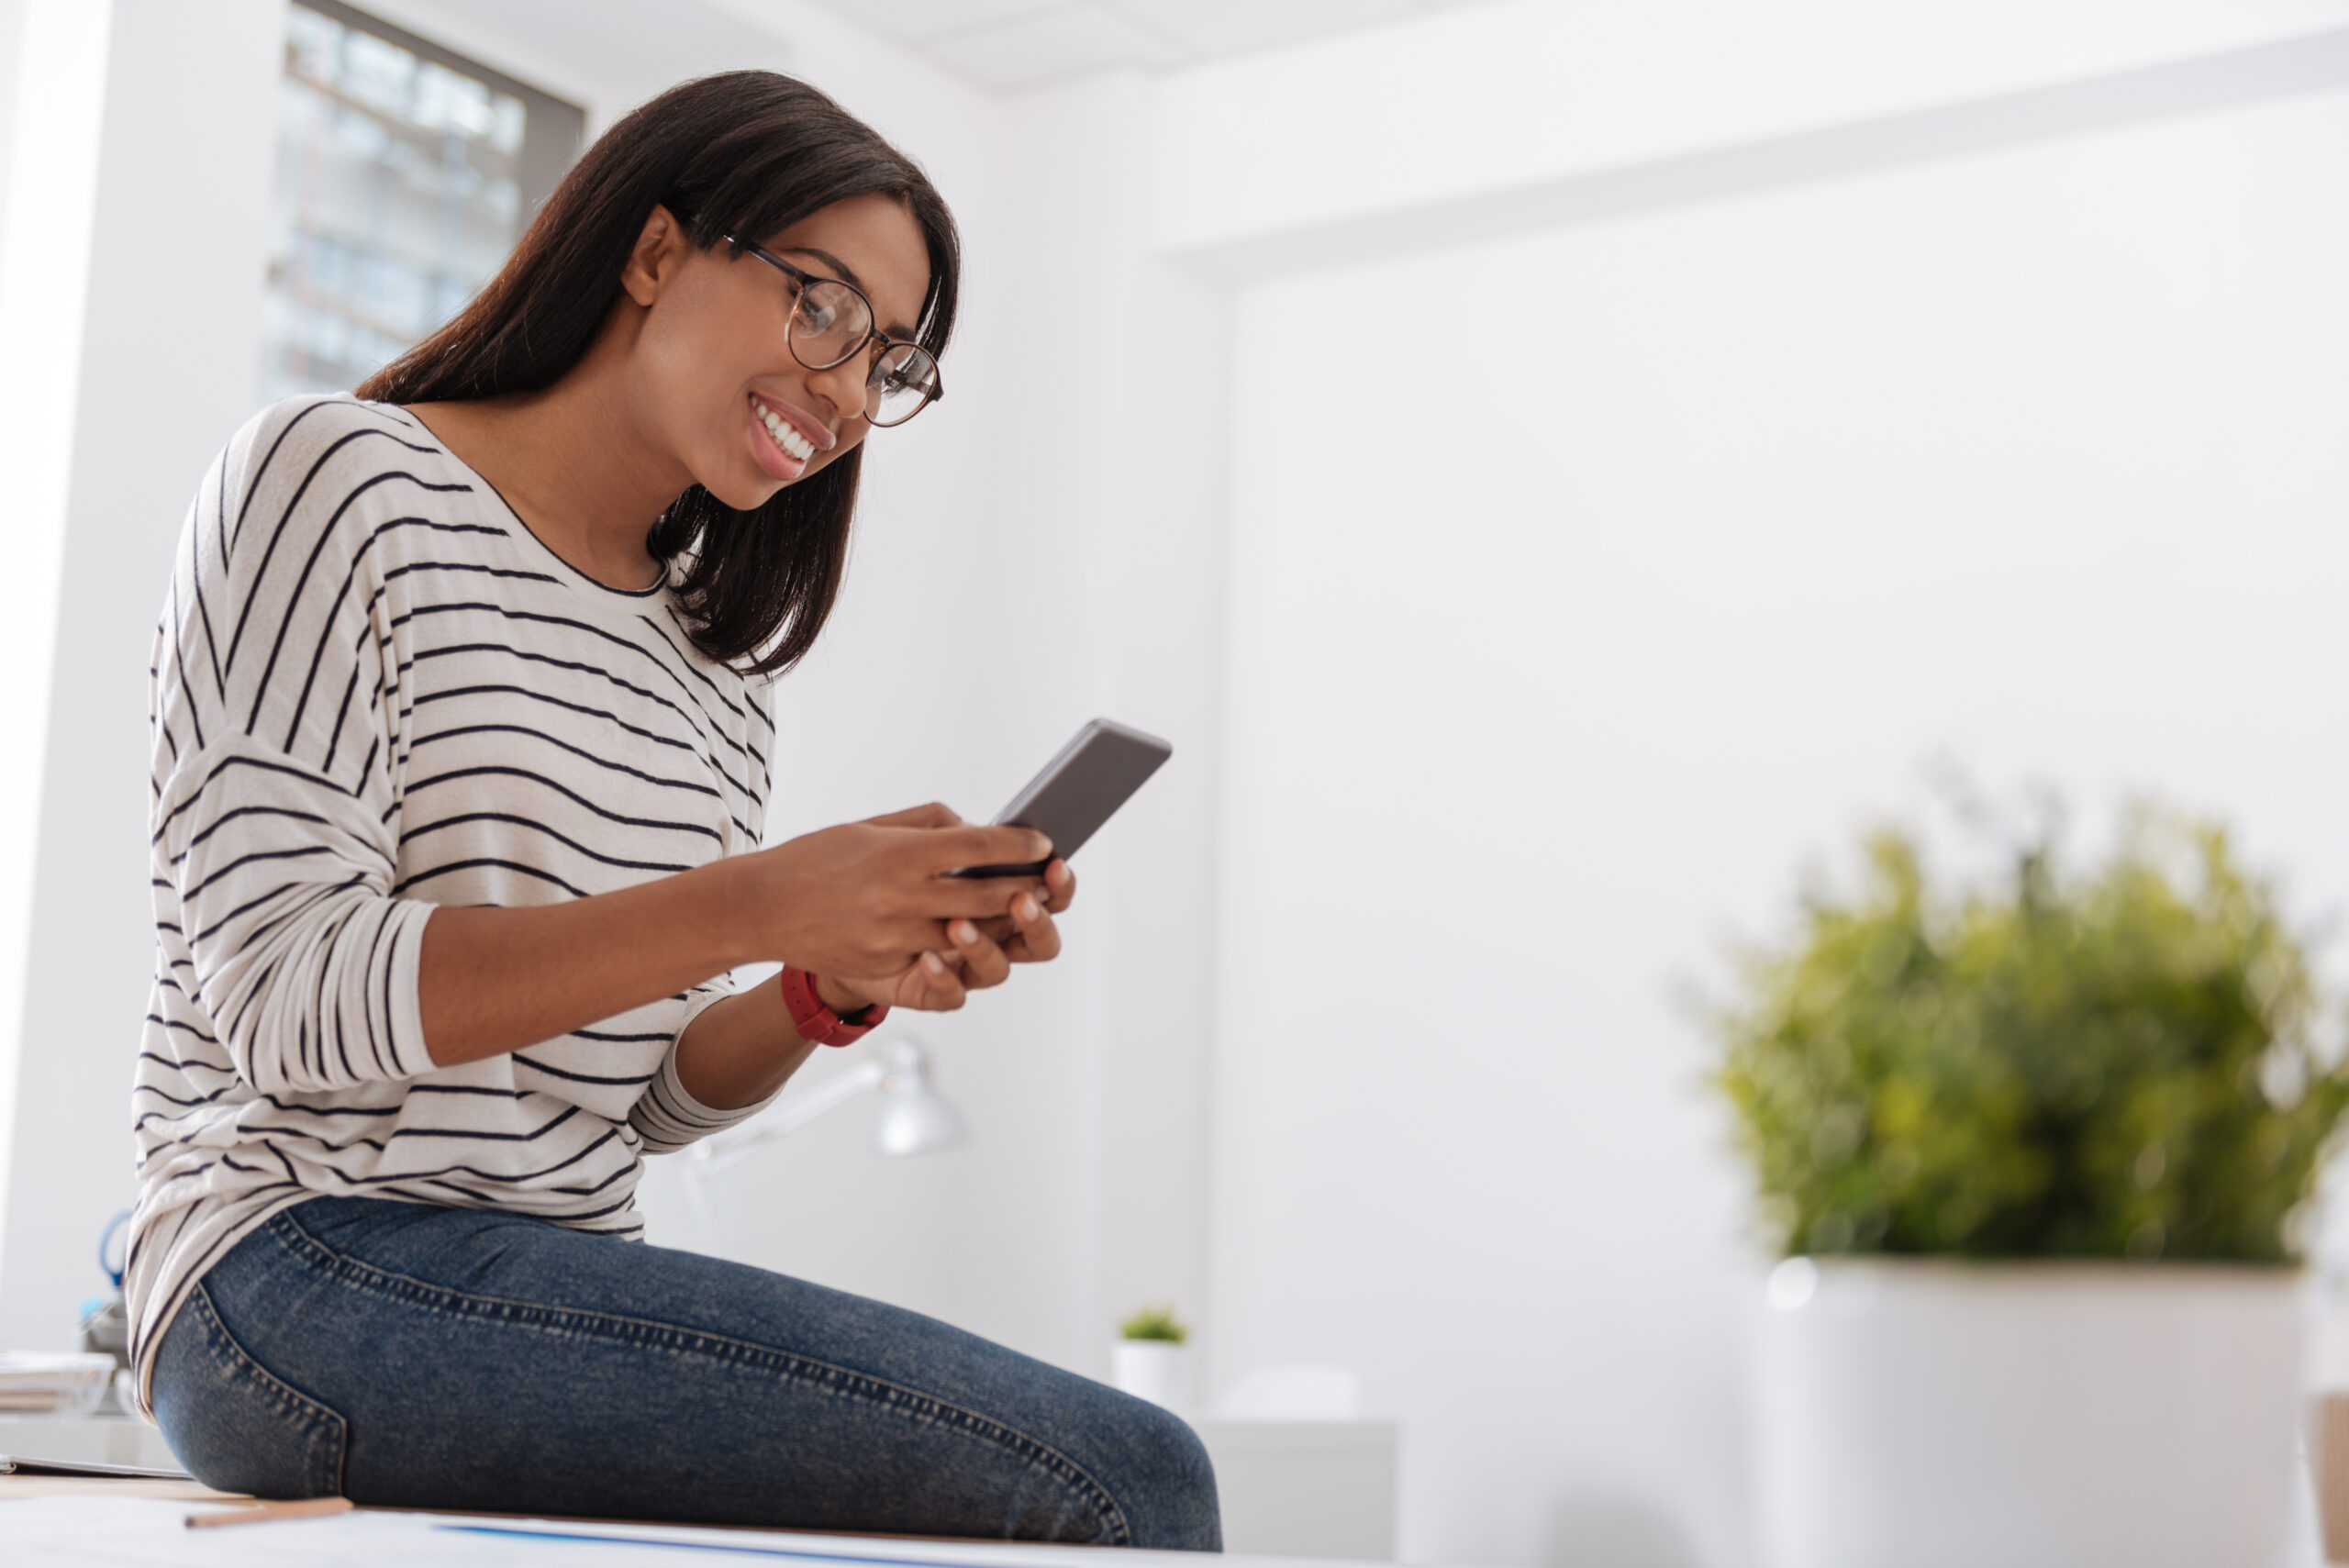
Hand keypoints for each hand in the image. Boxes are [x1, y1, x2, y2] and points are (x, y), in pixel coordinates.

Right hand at [739, 802, 1050, 981]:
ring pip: (971, 937)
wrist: (761, 906)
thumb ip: (928, 825)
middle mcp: (900, 897)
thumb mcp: (871, 826)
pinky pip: (938, 969)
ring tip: (1026, 909)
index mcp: (899, 854)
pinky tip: (981, 940)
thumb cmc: (820, 857)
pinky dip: (963, 955)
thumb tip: (977, 831)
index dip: (1018, 843)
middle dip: (1027, 888)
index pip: (978, 847)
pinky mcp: (883, 969)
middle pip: (986, 896)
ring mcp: (893, 939)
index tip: (1043, 840)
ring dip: (1006, 924)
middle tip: (1050, 880)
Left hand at [815, 855, 1077, 1013]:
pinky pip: (952, 997)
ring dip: (986, 946)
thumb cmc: (866, 875)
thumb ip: (941, 830)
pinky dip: (946, 978)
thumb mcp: (900, 843)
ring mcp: (960, 967)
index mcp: (992, 895)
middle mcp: (986, 934)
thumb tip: (979, 830)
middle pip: (1038, 939)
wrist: (813, 917)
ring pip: (999, 970)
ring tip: (960, 924)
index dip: (1058, 883)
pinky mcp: (927, 992)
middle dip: (1035, 918)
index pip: (1045, 895)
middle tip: (1024, 897)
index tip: (1053, 861)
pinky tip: (929, 957)